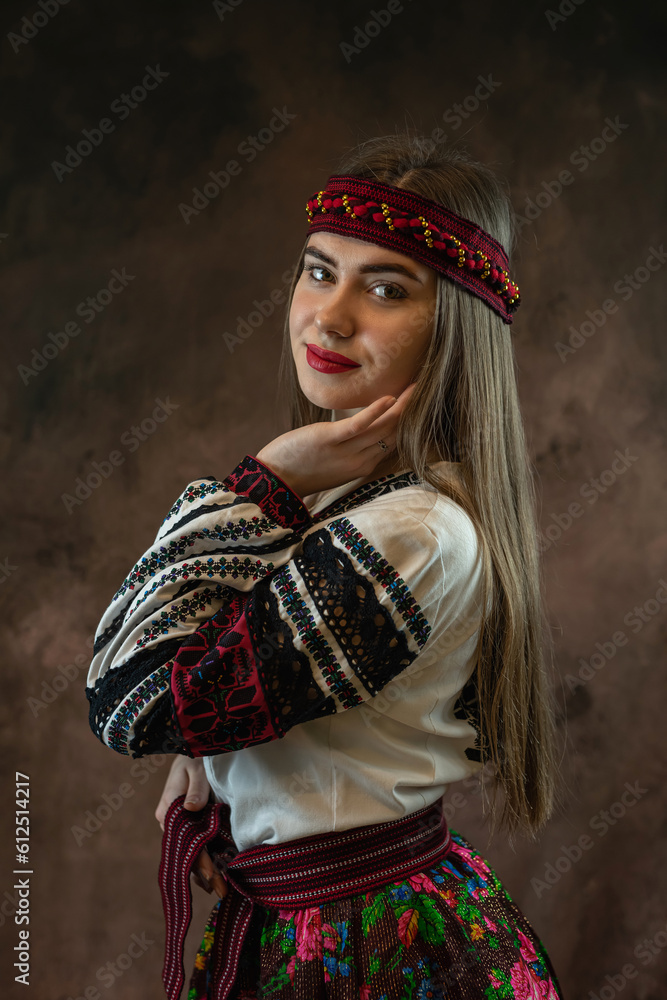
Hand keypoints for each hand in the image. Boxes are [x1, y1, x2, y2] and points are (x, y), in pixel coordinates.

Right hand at [155, 756, 227, 898]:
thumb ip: (196, 787)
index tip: (211, 876)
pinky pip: (199, 841)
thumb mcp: (195, 767)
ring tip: (221, 889)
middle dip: (203, 872)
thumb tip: (191, 808)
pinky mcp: (191, 820)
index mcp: (168, 810)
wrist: (194, 747)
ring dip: (206, 868)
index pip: (184, 843)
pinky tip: (218, 871)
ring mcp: (181, 822)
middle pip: (187, 851)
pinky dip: (208, 855)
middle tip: (221, 891)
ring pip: (193, 850)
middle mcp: (171, 820)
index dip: (198, 861)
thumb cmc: (194, 754)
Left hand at [256, 383, 415, 496]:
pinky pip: (358, 425)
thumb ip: (352, 448)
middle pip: (394, 432)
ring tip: (414, 386)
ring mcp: (346, 451)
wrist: (274, 482)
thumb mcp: (335, 463)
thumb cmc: (302, 469)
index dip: (407, 420)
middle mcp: (361, 460)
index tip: (416, 401)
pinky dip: (375, 411)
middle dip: (410, 409)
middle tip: (424, 387)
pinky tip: (389, 397)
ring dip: (400, 405)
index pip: (393, 440)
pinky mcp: (330, 440)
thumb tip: (362, 428)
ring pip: (382, 426)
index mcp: (364, 465)